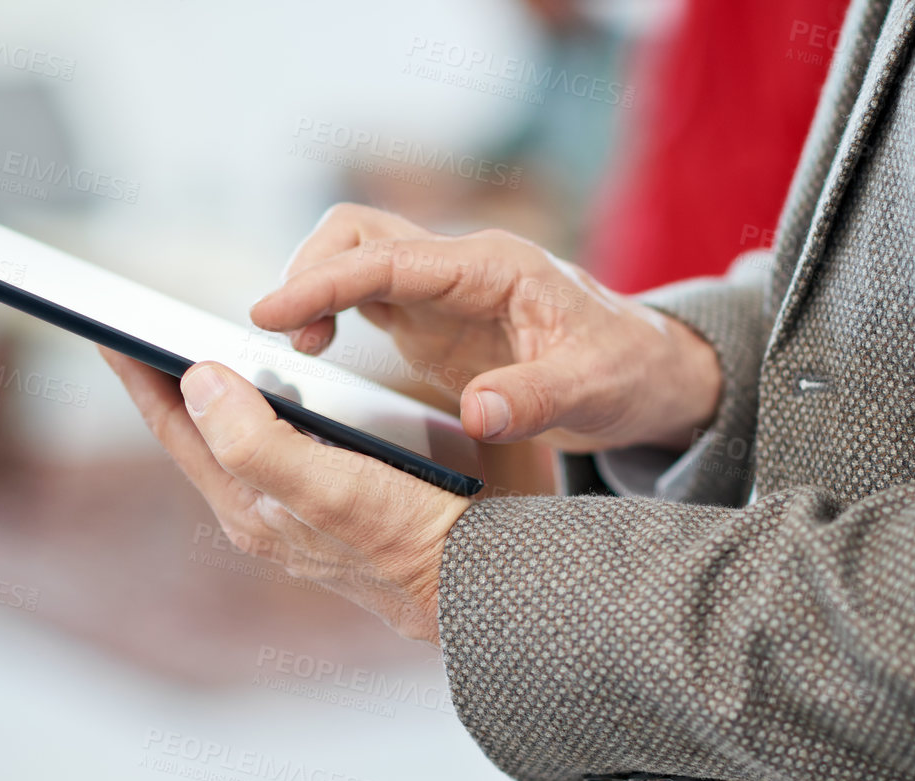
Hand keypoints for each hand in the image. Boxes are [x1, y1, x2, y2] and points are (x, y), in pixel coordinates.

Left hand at [100, 349, 469, 643]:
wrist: (481, 586)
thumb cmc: (409, 539)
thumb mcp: (325, 487)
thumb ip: (254, 441)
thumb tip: (197, 382)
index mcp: (250, 505)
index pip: (176, 427)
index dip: (139, 374)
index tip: (108, 326)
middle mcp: (266, 510)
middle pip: (199, 435)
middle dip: (167, 384)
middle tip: (139, 332)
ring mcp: (302, 510)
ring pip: (240, 441)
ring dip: (215, 397)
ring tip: (193, 355)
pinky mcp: (340, 504)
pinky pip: (285, 446)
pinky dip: (270, 410)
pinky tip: (281, 395)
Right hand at [250, 203, 722, 453]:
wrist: (644, 372)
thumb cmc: (625, 370)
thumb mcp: (592, 389)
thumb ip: (534, 398)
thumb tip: (478, 412)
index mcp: (493, 268)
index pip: (388, 258)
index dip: (323, 281)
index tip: (269, 312)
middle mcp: (459, 267)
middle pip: (357, 235)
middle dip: (308, 274)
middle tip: (285, 339)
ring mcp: (441, 291)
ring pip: (353, 258)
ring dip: (313, 290)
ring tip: (298, 349)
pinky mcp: (430, 318)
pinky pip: (362, 294)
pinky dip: (327, 311)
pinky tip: (318, 352)